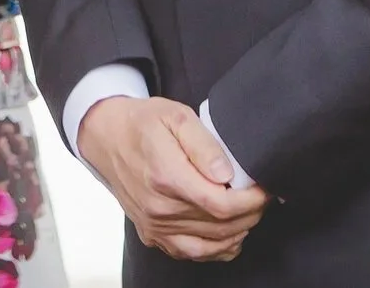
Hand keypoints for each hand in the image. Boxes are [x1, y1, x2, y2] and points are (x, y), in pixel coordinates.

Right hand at [76, 96, 268, 261]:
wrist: (106, 137)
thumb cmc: (142, 124)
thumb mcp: (175, 116)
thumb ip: (204, 144)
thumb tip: (226, 173)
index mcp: (166, 177)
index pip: (220, 204)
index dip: (251, 201)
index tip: (263, 189)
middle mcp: (159, 208)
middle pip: (220, 226)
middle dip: (250, 213)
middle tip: (259, 196)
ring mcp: (155, 225)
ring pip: (211, 245)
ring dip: (238, 232)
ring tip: (247, 212)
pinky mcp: (152, 235)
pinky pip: (193, 253)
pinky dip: (217, 248)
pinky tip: (227, 232)